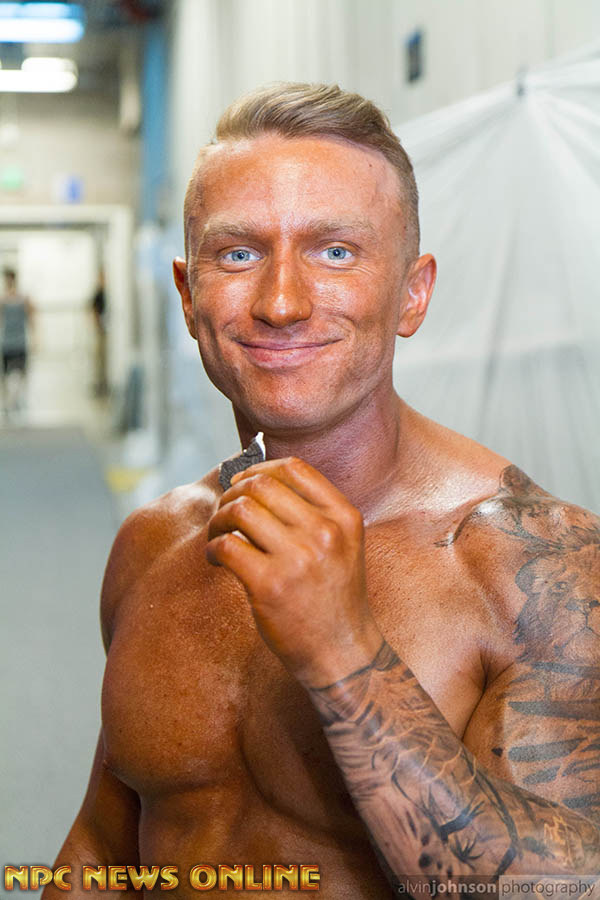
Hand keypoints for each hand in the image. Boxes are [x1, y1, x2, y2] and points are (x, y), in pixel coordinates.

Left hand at [206, 457, 383, 686]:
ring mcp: (298, 559)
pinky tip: (216, 560)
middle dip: (231, 494)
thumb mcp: (342, 545)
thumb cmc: (334, 597)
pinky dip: (212, 548)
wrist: (343, 653)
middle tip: (223, 513)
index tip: (242, 483)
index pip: (294, 468)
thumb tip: (255, 479)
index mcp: (343, 517)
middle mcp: (324, 532)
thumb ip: (313, 513)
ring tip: (216, 535)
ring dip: (218, 519)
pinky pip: (227, 546)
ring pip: (240, 511)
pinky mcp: (270, 585)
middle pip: (261, 485)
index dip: (259, 468)